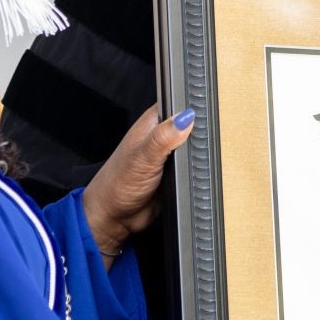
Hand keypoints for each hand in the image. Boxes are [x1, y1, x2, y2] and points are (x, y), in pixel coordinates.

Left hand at [82, 104, 193, 263]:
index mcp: (153, 122)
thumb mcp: (142, 157)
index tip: (203, 117)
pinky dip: (196, 172)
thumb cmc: (117, 183)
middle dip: (199, 136)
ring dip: (198, 156)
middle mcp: (163, 135)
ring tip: (192, 162)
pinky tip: (192, 174)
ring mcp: (171, 154)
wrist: (115, 215)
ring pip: (196, 148)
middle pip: (193, 126)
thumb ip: (164, 137)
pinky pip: (195, 168)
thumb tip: (185, 118)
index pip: (179, 104)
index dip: (193, 108)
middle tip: (196, 146)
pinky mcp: (178, 173)